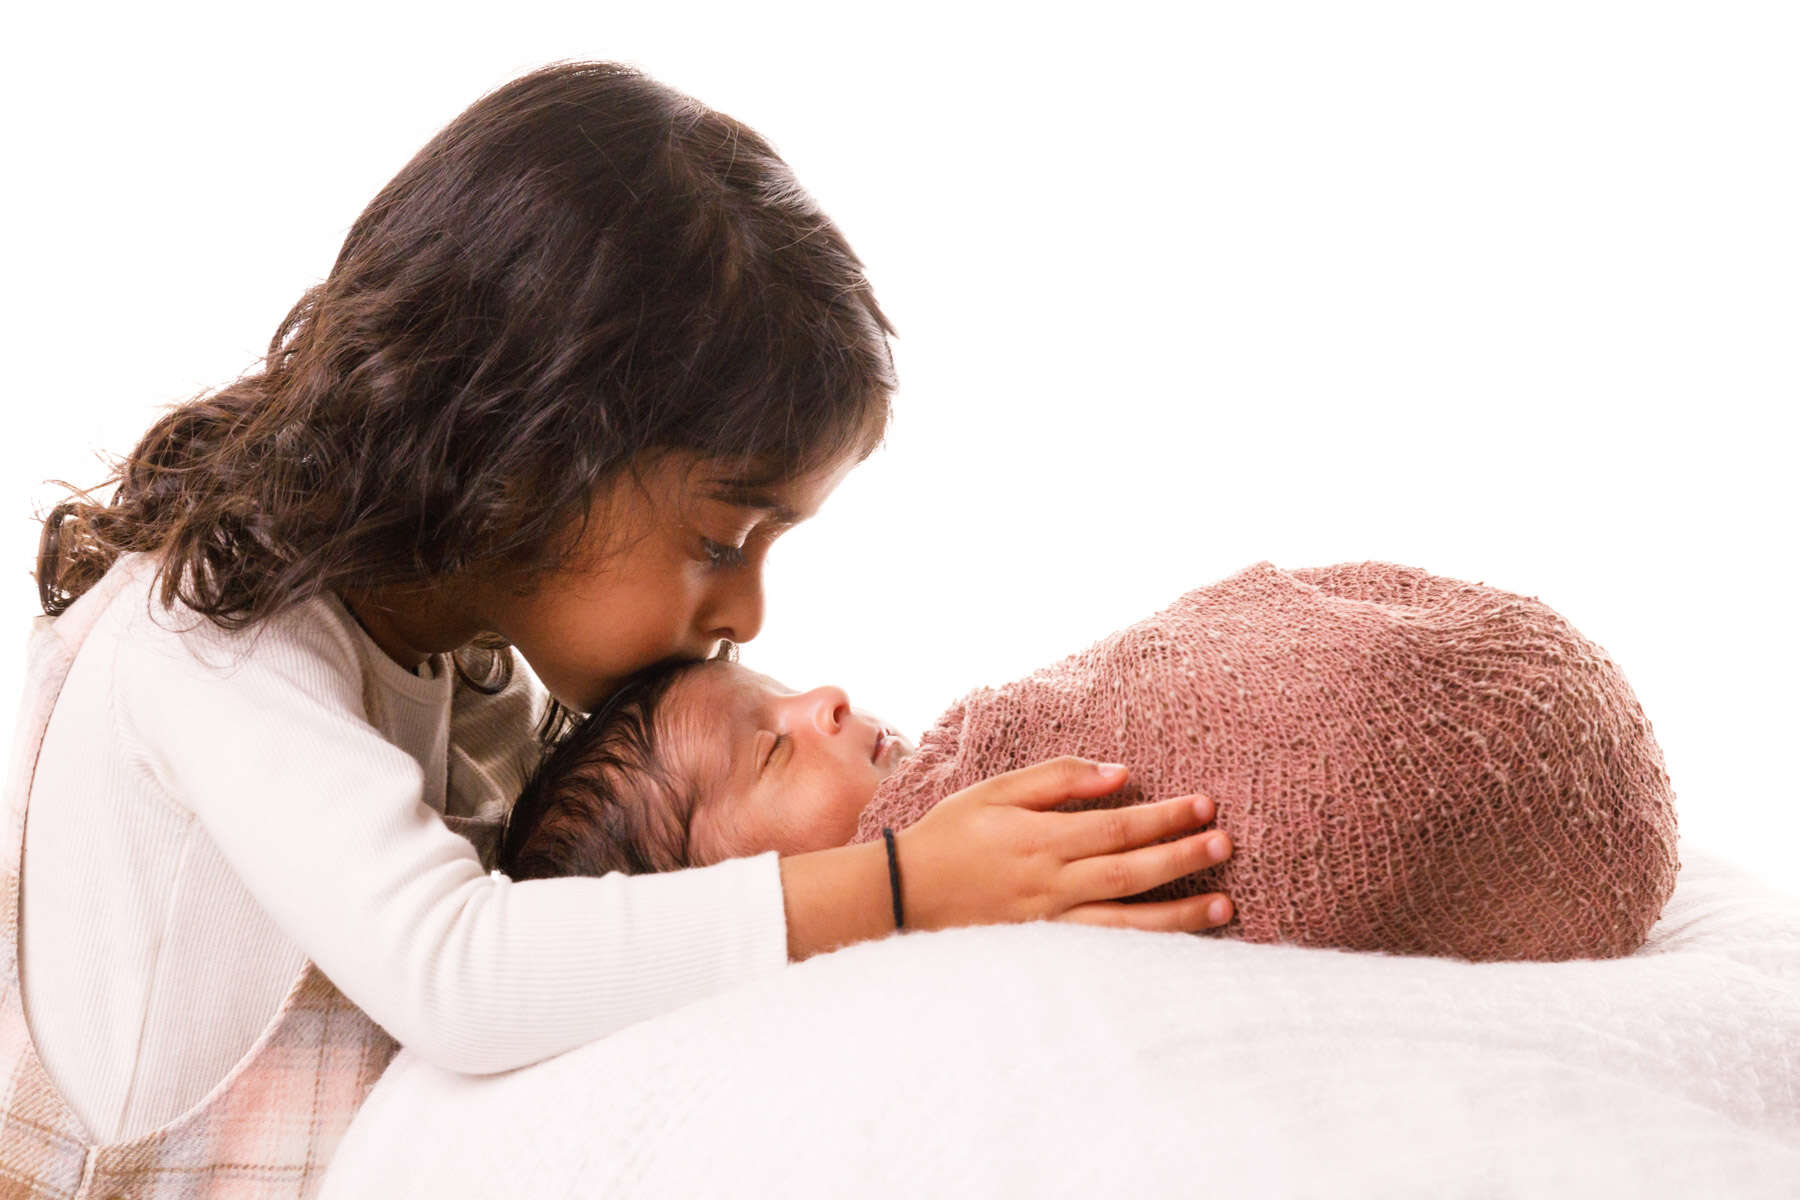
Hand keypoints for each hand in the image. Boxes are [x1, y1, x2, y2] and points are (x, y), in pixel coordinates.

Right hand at [895, 757, 1233, 933]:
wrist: (903, 895)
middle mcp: (1049, 886)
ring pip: (1125, 924)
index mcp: (1038, 840)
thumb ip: (1058, 779)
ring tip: (1225, 905)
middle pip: (1129, 873)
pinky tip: (1179, 943)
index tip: (1203, 805)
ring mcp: (1049, 924)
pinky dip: (1146, 949)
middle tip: (1225, 844)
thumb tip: (1121, 773)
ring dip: (1179, 916)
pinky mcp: (1046, 948)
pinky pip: (1106, 951)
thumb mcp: (996, 790)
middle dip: (1182, 859)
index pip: (1116, 828)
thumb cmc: (951, 834)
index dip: (1163, 818)